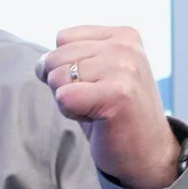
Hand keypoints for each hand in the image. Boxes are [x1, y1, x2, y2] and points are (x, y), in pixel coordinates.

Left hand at [39, 25, 181, 188]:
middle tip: (95, 102)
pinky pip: (63, 97)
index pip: (62, 39)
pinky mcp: (117, 93)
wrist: (147, 152)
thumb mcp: (97, 74)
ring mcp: (123, 67)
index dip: (65, 67)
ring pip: (57, 77)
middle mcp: (125, 46)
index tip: (94, 85)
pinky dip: (71, 113)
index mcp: (123, 35)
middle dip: (64, 85)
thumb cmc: (114, 114)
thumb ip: (73, 57)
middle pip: (55, 57)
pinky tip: (97, 118)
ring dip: (68, 101)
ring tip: (97, 109)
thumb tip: (41, 62)